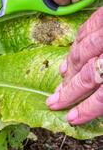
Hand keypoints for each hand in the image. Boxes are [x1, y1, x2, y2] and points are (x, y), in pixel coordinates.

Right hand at [47, 8, 102, 124]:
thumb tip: (99, 95)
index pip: (101, 96)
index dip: (86, 109)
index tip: (71, 119)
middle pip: (87, 75)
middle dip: (69, 90)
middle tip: (53, 102)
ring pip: (81, 52)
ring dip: (69, 69)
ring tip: (60, 80)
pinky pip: (85, 30)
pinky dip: (75, 44)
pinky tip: (71, 53)